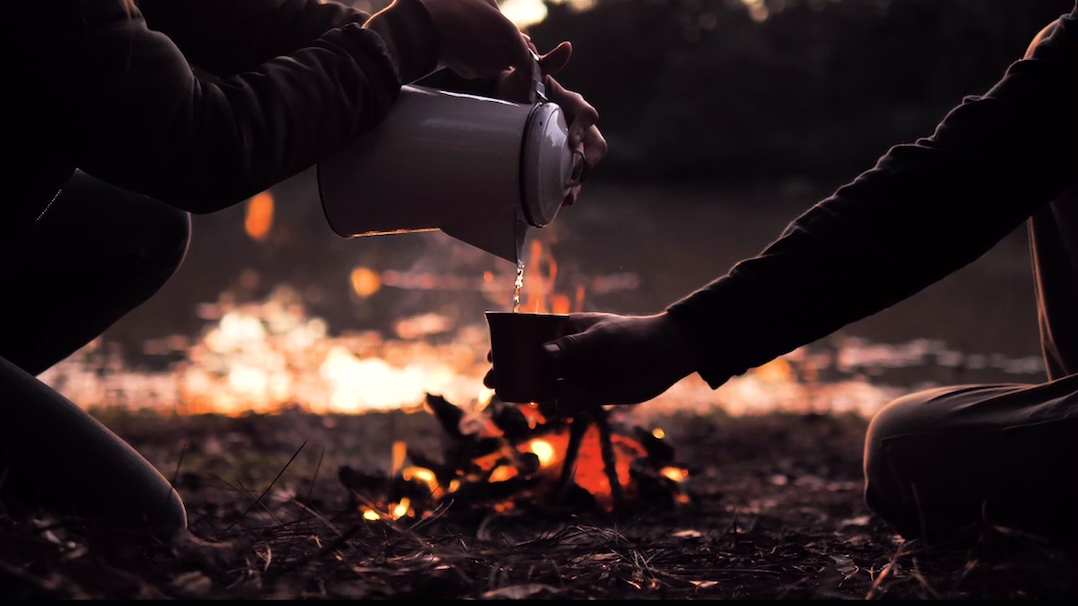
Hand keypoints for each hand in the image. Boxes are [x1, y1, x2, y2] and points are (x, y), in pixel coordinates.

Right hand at [419, 0, 531, 79]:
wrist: (422, 25)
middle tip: (487, 32)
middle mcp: (501, 57)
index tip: (520, 45)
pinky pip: (477, 67)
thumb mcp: (484, 0)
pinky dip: (472, 60)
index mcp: (510, 36)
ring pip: (493, 64)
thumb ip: (499, 16)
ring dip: (487, 54)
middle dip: (503, 49)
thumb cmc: (453, 5)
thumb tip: (508, 26)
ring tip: (470, 35)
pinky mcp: (469, 74)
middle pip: (510, 59)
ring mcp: (485, 68)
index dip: (523, 52)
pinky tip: (460, 44)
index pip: (527, 57)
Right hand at [483, 312, 697, 412]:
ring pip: (546, 387)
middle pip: (532, 364)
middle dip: (513, 374)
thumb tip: (542, 354)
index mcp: (566, 330)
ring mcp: (578, 374)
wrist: (665, 356)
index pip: (531, 336)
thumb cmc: (632, 336)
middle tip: (492, 384)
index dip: (510, 346)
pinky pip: (566, 403)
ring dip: (534, 394)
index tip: (492, 355)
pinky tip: (557, 408)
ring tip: (527, 400)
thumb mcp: (601, 338)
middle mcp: (568, 353)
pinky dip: (560, 407)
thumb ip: (572, 348)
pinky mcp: (590, 394)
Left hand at [495, 38, 607, 207]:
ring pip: (585, 165)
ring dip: (579, 182)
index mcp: (574, 104)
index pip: (588, 115)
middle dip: (587, 161)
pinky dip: (569, 190)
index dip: (583, 128)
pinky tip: (560, 203)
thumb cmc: (519, 85)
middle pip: (596, 144)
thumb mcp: (530, 72)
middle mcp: (577, 126)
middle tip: (573, 173)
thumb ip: (547, 62)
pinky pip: (571, 177)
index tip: (571, 140)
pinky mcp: (560, 160)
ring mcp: (570, 145)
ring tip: (568, 197)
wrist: (504, 103)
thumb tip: (567, 48)